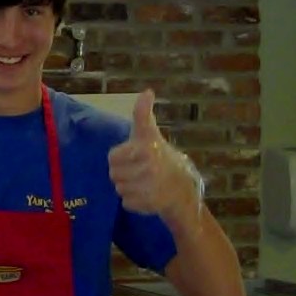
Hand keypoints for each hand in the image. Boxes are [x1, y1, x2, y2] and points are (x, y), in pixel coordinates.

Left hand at [107, 90, 201, 219]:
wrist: (183, 189)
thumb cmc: (161, 156)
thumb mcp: (150, 134)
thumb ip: (142, 114)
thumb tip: (147, 91)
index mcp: (147, 148)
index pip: (113, 157)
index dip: (120, 157)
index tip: (135, 156)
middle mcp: (150, 167)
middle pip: (114, 174)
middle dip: (123, 174)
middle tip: (139, 172)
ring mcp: (150, 187)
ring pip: (119, 189)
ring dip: (128, 188)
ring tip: (144, 183)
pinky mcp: (149, 204)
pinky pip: (126, 203)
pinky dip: (134, 201)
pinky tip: (147, 196)